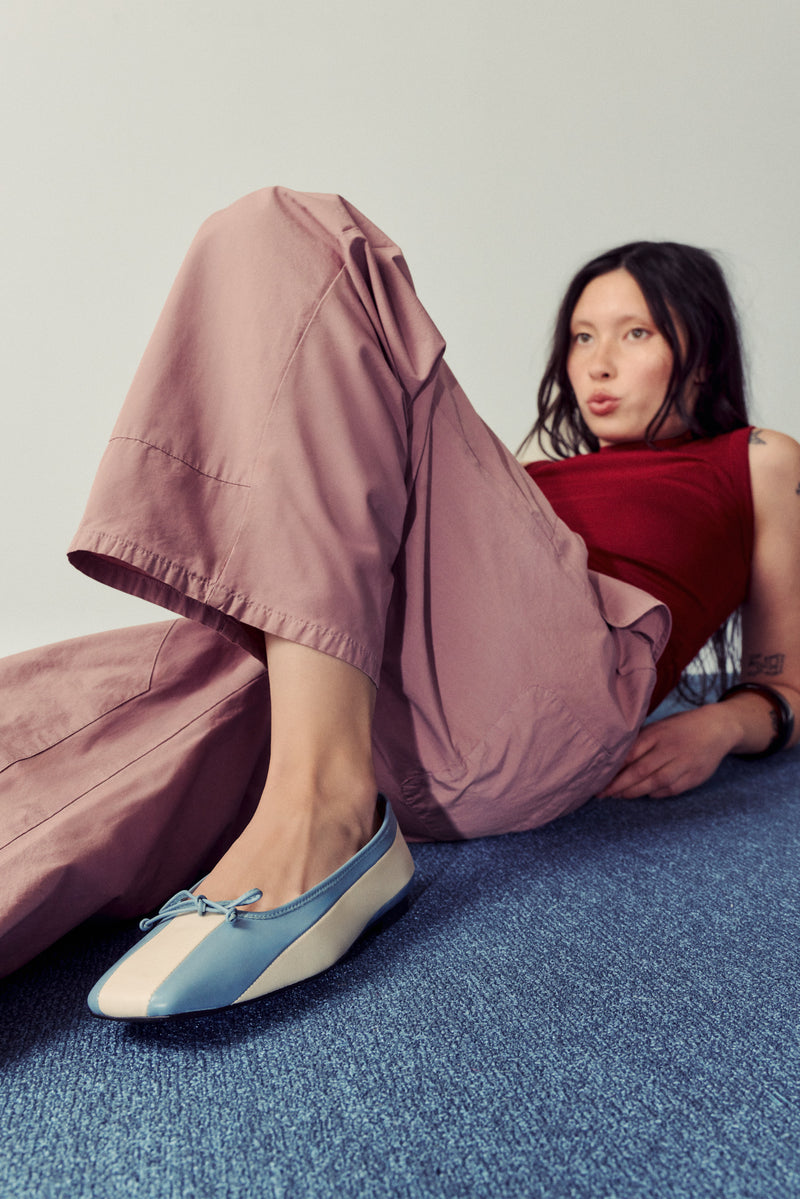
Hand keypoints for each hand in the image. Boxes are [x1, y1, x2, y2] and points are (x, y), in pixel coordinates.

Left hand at [597, 706, 736, 799]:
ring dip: (635, 792)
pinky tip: (645, 794)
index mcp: (658, 733)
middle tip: (602, 793)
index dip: (614, 768)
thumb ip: (640, 740)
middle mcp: (671, 748)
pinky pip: (672, 789)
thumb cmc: (681, 727)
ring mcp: (684, 763)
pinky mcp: (695, 776)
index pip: (631, 752)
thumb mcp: (660, 726)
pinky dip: (656, 794)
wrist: (717, 728)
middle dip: (619, 785)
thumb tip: (614, 757)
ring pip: (656, 782)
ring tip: (619, 795)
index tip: (598, 777)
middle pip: (641, 770)